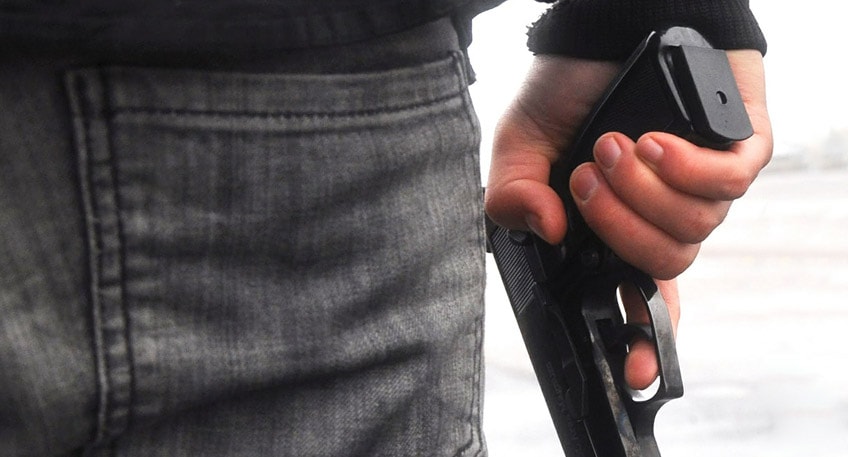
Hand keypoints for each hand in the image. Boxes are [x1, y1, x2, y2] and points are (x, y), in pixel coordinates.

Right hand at [484, 50, 771, 388]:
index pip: (640, 294)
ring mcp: (706, 186)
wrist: (607, 26)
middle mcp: (666, 212)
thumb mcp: (521, 144)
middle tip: (586, 174)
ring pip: (694, 229)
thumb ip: (514, 193)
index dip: (638, 339)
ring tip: (611, 144)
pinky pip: (725, 187)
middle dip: (618, 224)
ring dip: (642, 190)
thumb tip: (545, 231)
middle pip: (663, 262)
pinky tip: (651, 141)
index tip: (629, 371)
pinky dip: (682, 169)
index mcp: (619, 223)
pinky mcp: (740, 149)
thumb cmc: (570, 88)